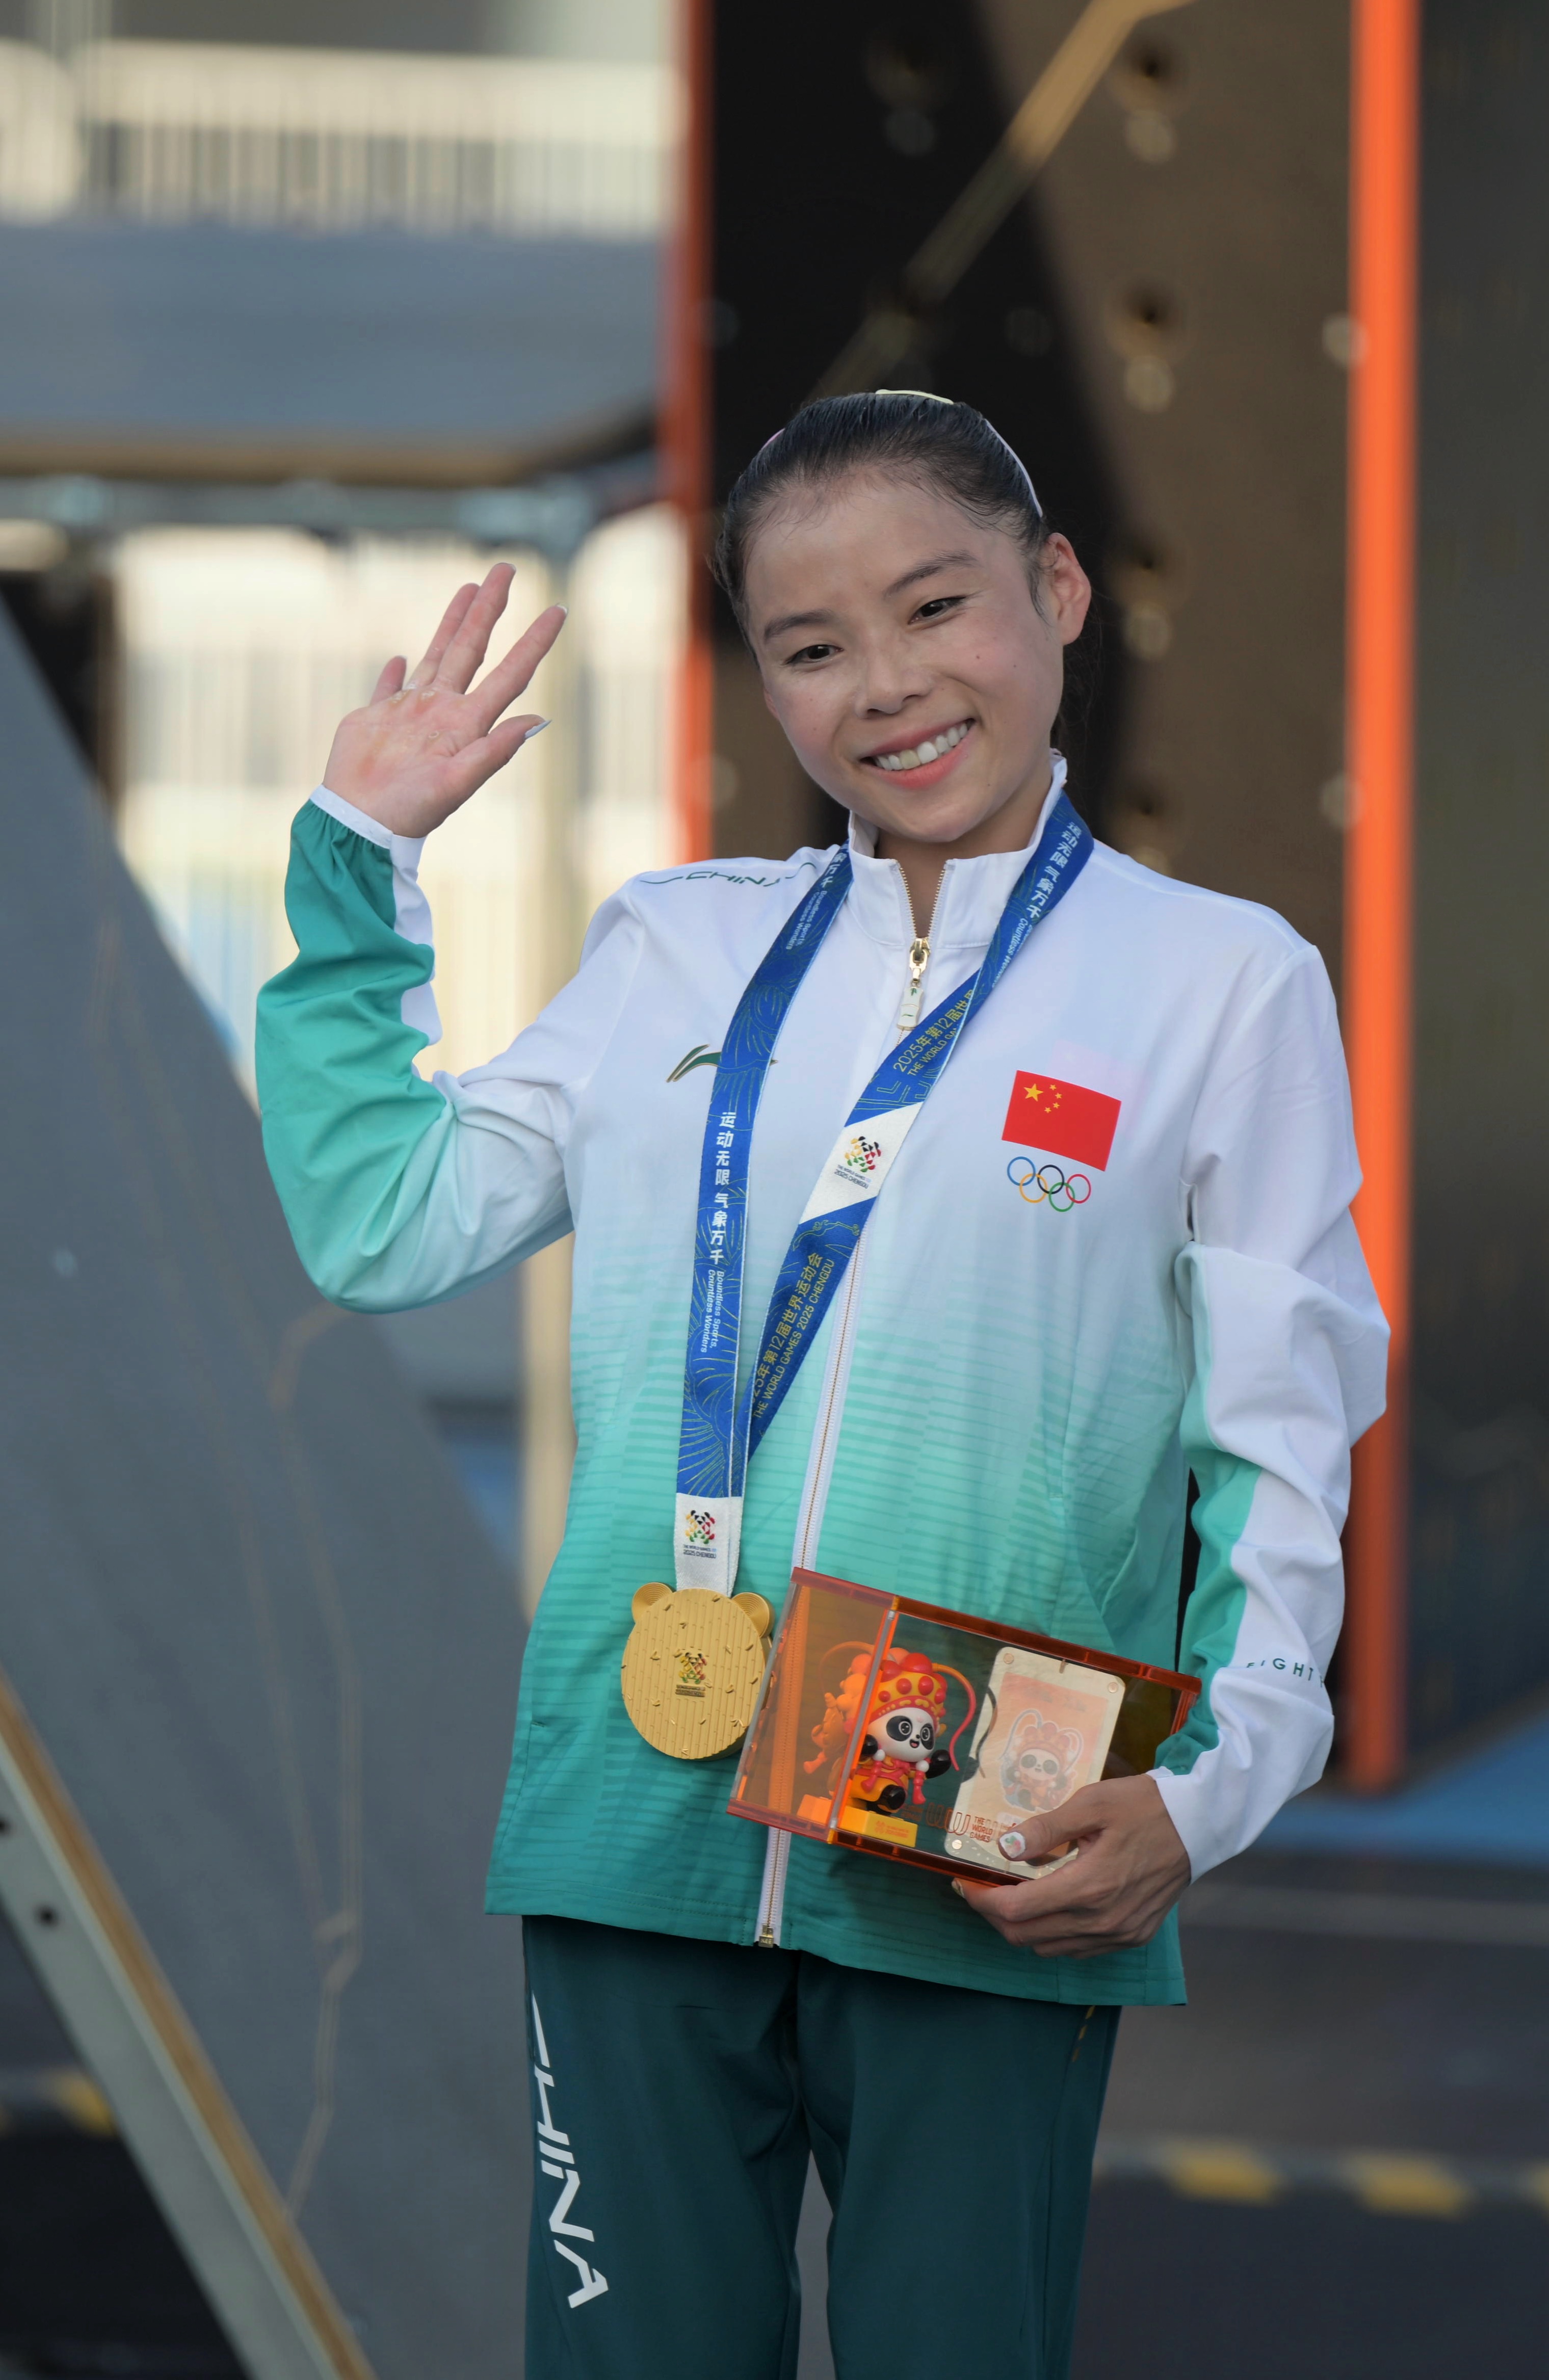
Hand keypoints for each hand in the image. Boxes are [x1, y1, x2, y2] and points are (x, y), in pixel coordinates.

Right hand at [321, 565, 565, 837]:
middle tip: (505, 569)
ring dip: (453, 623)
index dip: (534, 643)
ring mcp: (410, 713)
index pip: (510, 674)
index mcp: (467, 725)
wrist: (357, 825)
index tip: (558, 611)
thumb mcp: (454, 785)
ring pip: (436, 654)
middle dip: (489, 609)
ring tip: (469, 590)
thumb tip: (536, 721)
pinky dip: (393, 671)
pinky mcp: (375, 718)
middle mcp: (443, 712)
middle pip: (472, 648)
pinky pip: (388, 687)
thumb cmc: (407, 812)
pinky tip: (399, 657)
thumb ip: (492, 753)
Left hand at [956, 1775, 1190, 1958]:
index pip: (1016, 1910)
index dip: (981, 1899)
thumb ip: (1046, 1828)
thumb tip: (1005, 1847)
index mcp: (1089, 1887)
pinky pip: (1078, 1950)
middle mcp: (1102, 1921)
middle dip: (995, 1916)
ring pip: (1050, 1948)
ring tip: (1013, 1896)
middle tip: (981, 1888)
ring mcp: (1119, 1934)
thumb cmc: (1145, 1807)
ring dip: (1022, 1928)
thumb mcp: (1092, 1803)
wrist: (1199, 1825)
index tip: (963, 1882)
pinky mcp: (1132, 1937)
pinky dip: (1053, 1935)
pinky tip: (1050, 1907)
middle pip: (1026, 1936)